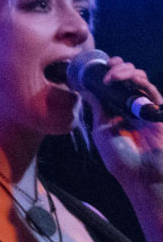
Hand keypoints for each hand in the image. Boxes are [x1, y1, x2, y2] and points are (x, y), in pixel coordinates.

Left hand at [85, 56, 162, 189]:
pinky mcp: (157, 112)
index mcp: (116, 109)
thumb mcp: (102, 129)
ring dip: (126, 71)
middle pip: (128, 77)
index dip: (108, 72)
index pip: (114, 84)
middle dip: (118, 67)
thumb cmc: (120, 158)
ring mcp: (145, 108)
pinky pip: (151, 91)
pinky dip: (139, 81)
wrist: (140, 175)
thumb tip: (85, 88)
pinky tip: (126, 79)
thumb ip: (98, 107)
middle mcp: (131, 106)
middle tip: (107, 66)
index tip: (97, 66)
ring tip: (112, 75)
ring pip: (140, 79)